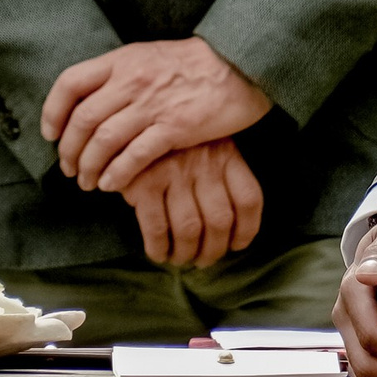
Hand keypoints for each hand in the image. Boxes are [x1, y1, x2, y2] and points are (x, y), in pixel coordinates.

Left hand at [43, 37, 272, 191]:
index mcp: (121, 60)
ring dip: (89, 167)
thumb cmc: (191, 64)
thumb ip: (118, 75)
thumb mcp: (147, 57)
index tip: (50, 134)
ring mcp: (151, 104)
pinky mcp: (173, 127)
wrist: (236, 65)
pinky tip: (112, 185)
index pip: (70, 83)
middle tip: (69, 169)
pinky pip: (134, 156)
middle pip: (83, 119)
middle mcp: (131, 80)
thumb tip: (90, 101)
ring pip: (103, 140)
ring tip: (88, 183)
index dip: (53, 111)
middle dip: (69, 150)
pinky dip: (117, 174)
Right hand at [116, 138, 265, 268]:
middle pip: (220, 221)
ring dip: (187, 254)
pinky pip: (157, 228)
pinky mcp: (144, 183)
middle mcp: (204, 163)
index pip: (248, 199)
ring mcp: (174, 173)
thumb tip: (231, 227)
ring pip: (190, 229)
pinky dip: (159, 248)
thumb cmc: (172, 138)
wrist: (128, 117)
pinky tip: (158, 253)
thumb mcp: (205, 141)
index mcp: (226, 153)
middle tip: (204, 260)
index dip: (247, 230)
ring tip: (181, 259)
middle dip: (213, 250)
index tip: (236, 244)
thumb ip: (220, 172)